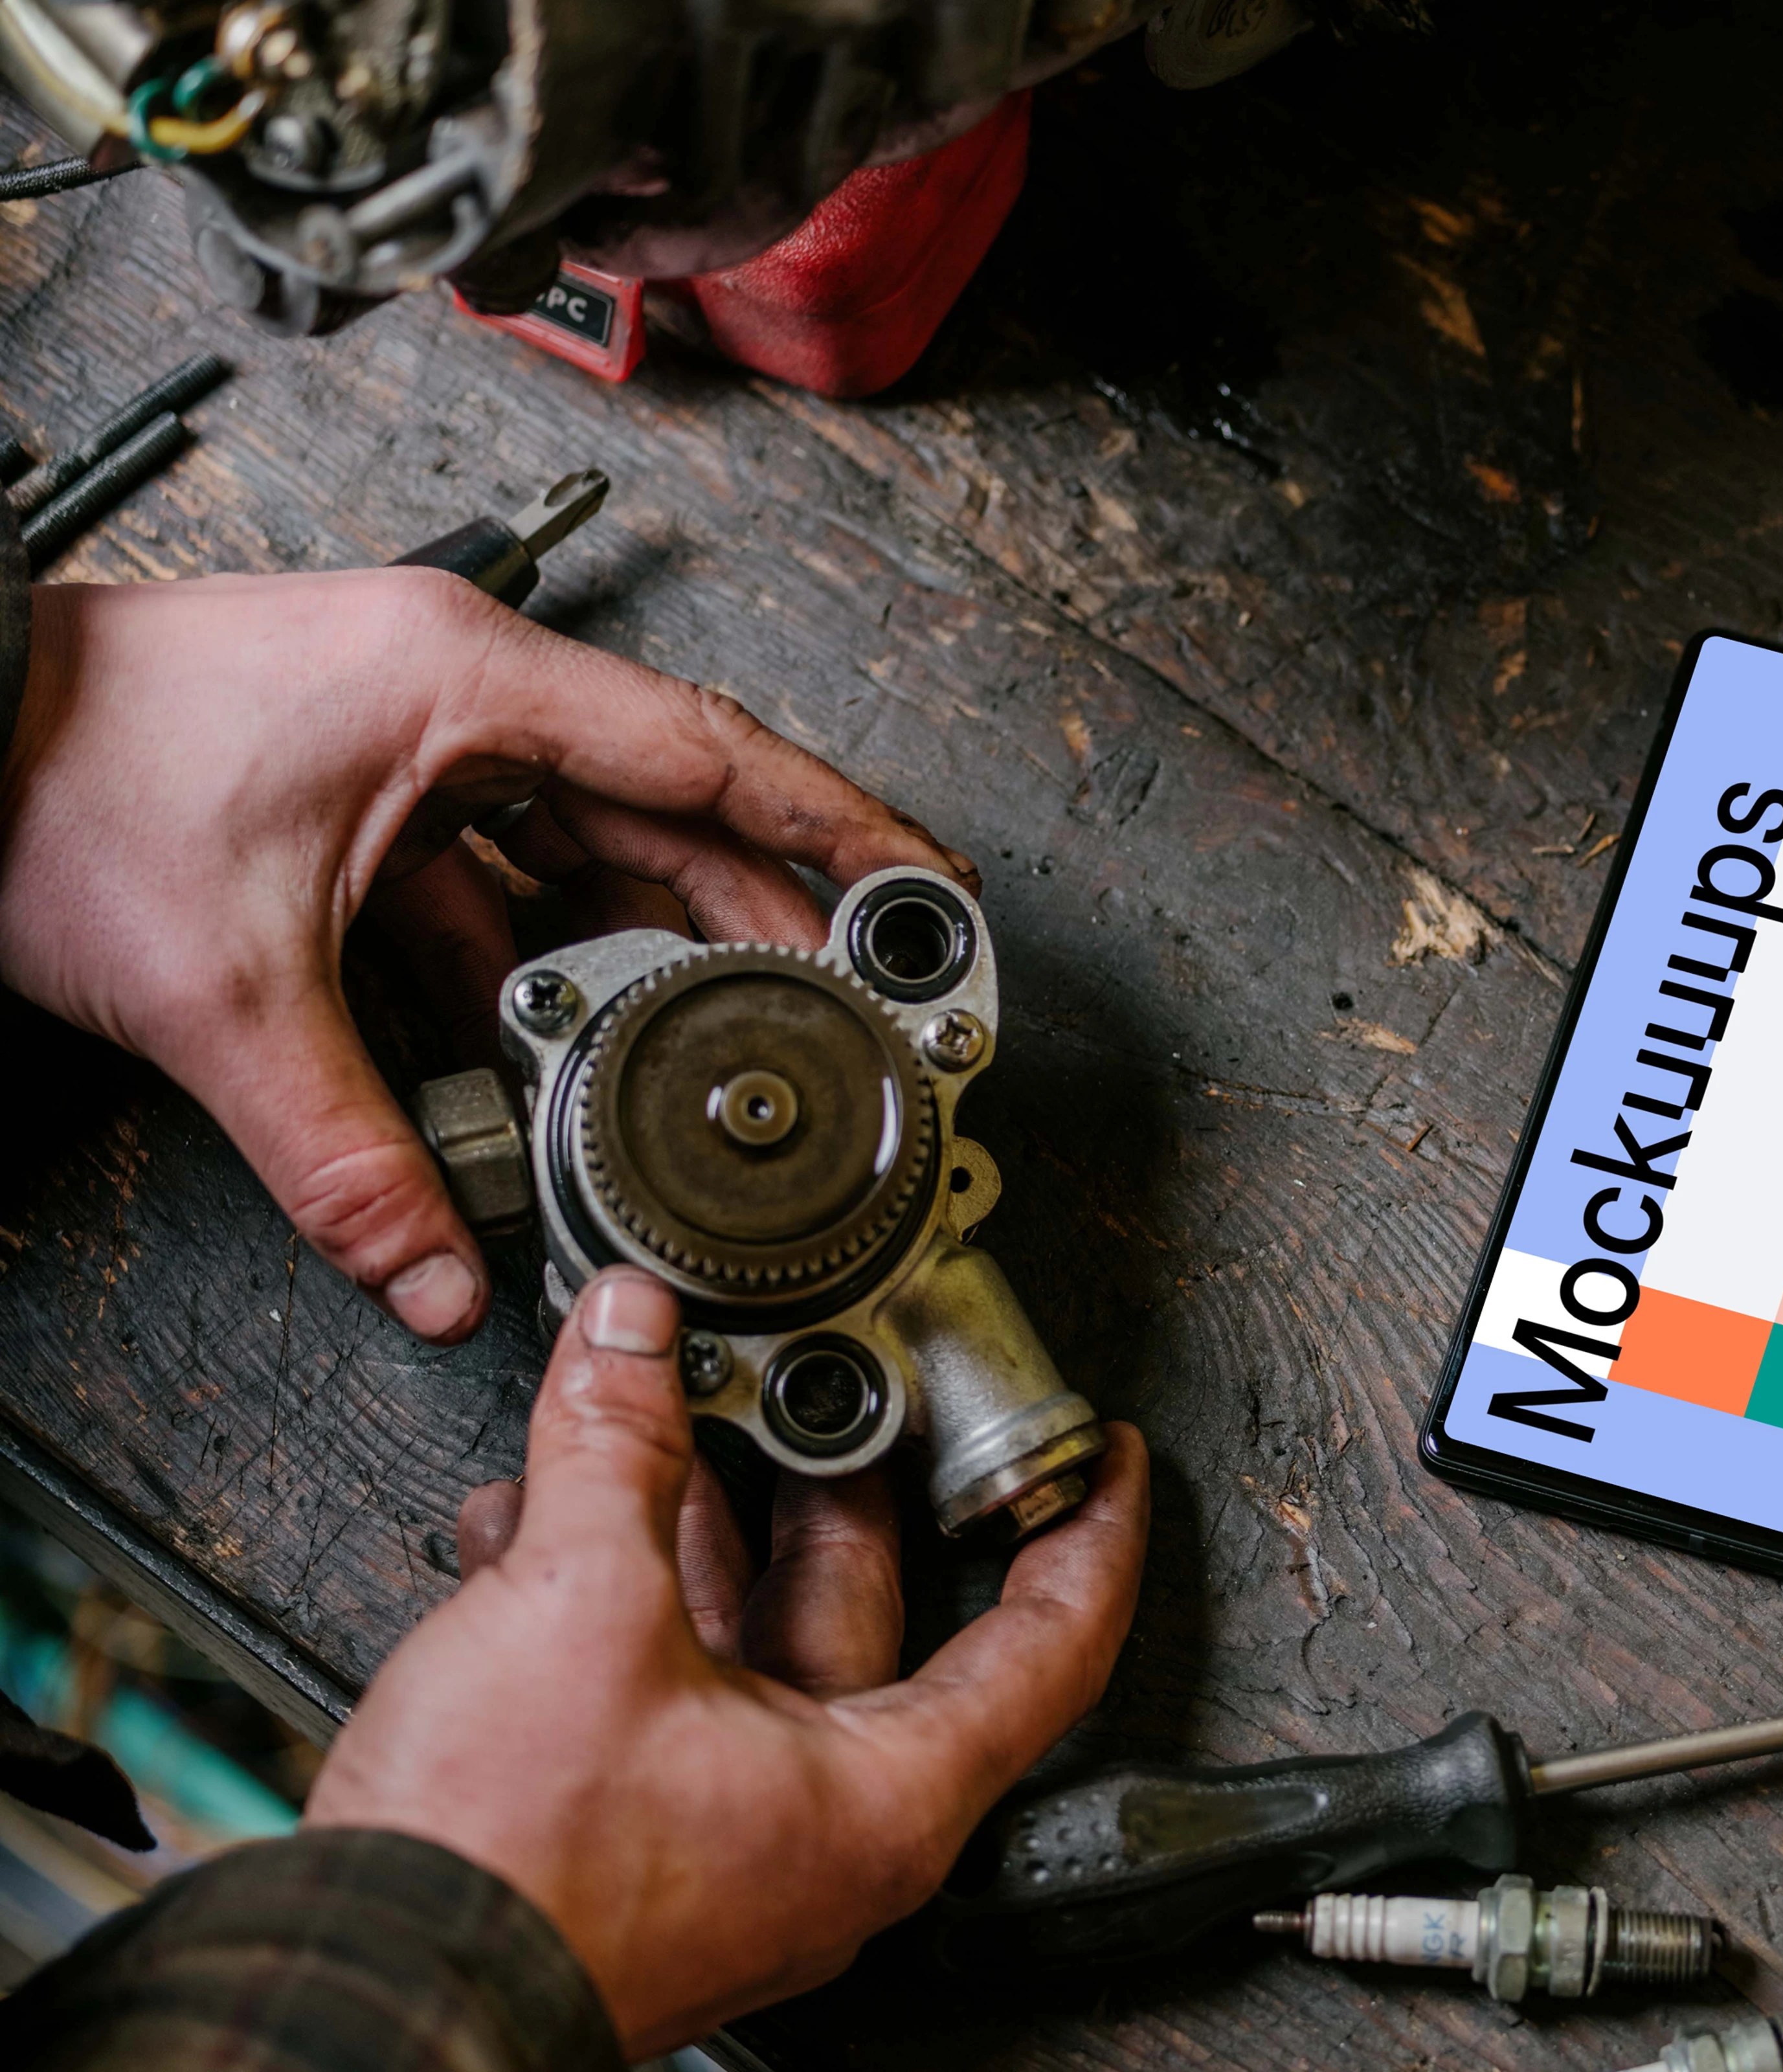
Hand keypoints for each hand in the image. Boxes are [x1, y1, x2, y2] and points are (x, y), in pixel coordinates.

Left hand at [0, 569, 975, 1343]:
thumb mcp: (221, 987)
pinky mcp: (365, 785)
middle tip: (835, 1013)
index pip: (712, 756)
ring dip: (636, 949)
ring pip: (579, 848)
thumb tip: (429, 1270)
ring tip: (707, 1042)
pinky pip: (490, 875)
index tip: (924, 888)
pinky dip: (527, 959)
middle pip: (665, 812)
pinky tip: (548, 1045)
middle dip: (756, 920)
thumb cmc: (52, 773)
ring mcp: (412, 735)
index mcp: (466, 685)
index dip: (838, 829)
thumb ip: (343, 1148)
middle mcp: (458, 695)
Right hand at [307, 1268, 1149, 2052]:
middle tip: (805, 1380)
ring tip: (645, 1422)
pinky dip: (610, 1591)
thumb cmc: (499, 1879)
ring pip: (745, 1639)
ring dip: (685, 1523)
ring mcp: (730, 1837)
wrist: (359, 1995)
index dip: (1090, 1531)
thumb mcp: (577, 1605)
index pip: (1050, 1642)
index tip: (1104, 1455)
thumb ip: (616, 1450)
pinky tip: (539, 1515)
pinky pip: (657, 1684)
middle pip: (868, 1611)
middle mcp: (827, 1828)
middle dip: (818, 1481)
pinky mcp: (634, 1833)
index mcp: (885, 1795)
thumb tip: (630, 1337)